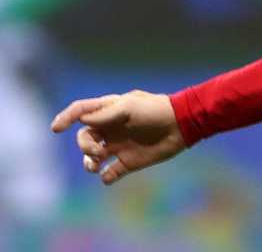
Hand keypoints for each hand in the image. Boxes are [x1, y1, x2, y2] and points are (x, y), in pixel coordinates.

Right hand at [50, 90, 186, 184]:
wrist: (182, 125)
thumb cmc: (156, 111)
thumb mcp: (130, 107)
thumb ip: (106, 114)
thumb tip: (82, 120)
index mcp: (109, 111)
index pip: (81, 111)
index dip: (66, 118)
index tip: (56, 128)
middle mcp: (111, 129)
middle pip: (84, 139)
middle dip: (84, 147)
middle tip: (97, 152)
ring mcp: (119, 145)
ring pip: (92, 158)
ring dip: (89, 163)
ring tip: (95, 166)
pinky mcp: (129, 162)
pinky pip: (110, 173)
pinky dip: (106, 177)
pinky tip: (109, 175)